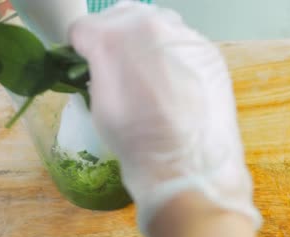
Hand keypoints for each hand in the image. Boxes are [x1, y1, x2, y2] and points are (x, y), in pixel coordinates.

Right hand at [70, 1, 260, 235]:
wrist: (189, 168)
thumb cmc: (138, 143)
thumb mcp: (99, 106)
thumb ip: (96, 70)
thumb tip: (100, 62)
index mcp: (114, 38)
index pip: (84, 26)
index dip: (80, 48)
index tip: (84, 64)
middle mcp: (152, 25)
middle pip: (121, 15)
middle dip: (113, 36)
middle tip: (115, 66)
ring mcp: (185, 36)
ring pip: (154, 22)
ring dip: (143, 40)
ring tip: (145, 73)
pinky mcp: (209, 51)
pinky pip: (180, 41)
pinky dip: (170, 53)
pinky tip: (172, 81)